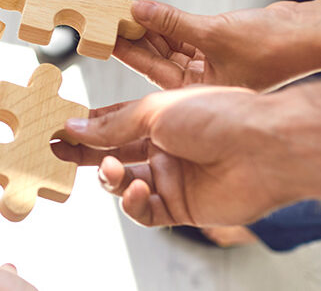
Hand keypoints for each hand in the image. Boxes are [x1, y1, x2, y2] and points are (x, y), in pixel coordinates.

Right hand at [58, 86, 300, 226]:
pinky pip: (144, 211)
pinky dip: (134, 203)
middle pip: (113, 155)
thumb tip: (74, 127)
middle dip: (85, 155)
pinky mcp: (181, 207)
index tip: (57, 130)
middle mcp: (163, 148)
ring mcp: (171, 178)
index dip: (85, 128)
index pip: (112, 123)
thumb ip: (112, 125)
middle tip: (56, 154)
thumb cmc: (217, 115)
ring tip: (111, 172)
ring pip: (124, 185)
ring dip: (111, 179)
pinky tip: (138, 190)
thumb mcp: (154, 110)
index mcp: (159, 118)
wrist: (263, 148)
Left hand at [114, 0, 320, 91]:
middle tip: (103, 19)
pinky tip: (147, 10)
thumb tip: (137, 8)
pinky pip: (183, 37)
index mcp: (197, 95)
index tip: (101, 35)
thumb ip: (172, 22)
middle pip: (155, 59)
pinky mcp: (218, 49)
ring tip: (120, 10)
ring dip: (147, 29)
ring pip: (168, 46)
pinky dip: (168, 25)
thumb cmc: (273, 47)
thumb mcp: (214, 33)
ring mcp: (208, 66)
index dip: (126, 51)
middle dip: (132, 39)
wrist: (312, 35)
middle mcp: (199, 85)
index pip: (150, 70)